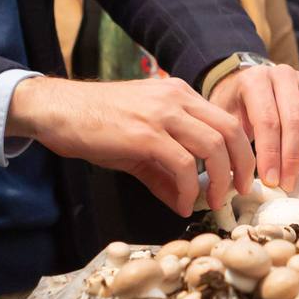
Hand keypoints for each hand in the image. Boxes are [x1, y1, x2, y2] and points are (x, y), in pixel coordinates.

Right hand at [7, 76, 250, 215]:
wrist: (57, 110)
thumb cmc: (95, 124)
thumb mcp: (139, 144)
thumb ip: (165, 171)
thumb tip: (184, 202)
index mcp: (180, 94)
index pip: (227, 121)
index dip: (241, 152)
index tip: (240, 178)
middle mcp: (177, 98)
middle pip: (230, 131)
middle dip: (242, 166)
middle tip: (238, 193)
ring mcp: (162, 113)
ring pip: (213, 146)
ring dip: (219, 180)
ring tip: (212, 202)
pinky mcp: (145, 134)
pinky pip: (183, 164)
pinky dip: (189, 189)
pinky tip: (181, 204)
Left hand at [207, 63, 298, 190]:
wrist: (247, 86)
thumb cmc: (237, 110)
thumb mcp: (227, 123)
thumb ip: (232, 144)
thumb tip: (240, 179)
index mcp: (253, 81)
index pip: (267, 121)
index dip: (271, 155)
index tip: (271, 181)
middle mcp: (281, 73)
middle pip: (295, 119)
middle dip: (292, 157)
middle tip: (287, 182)